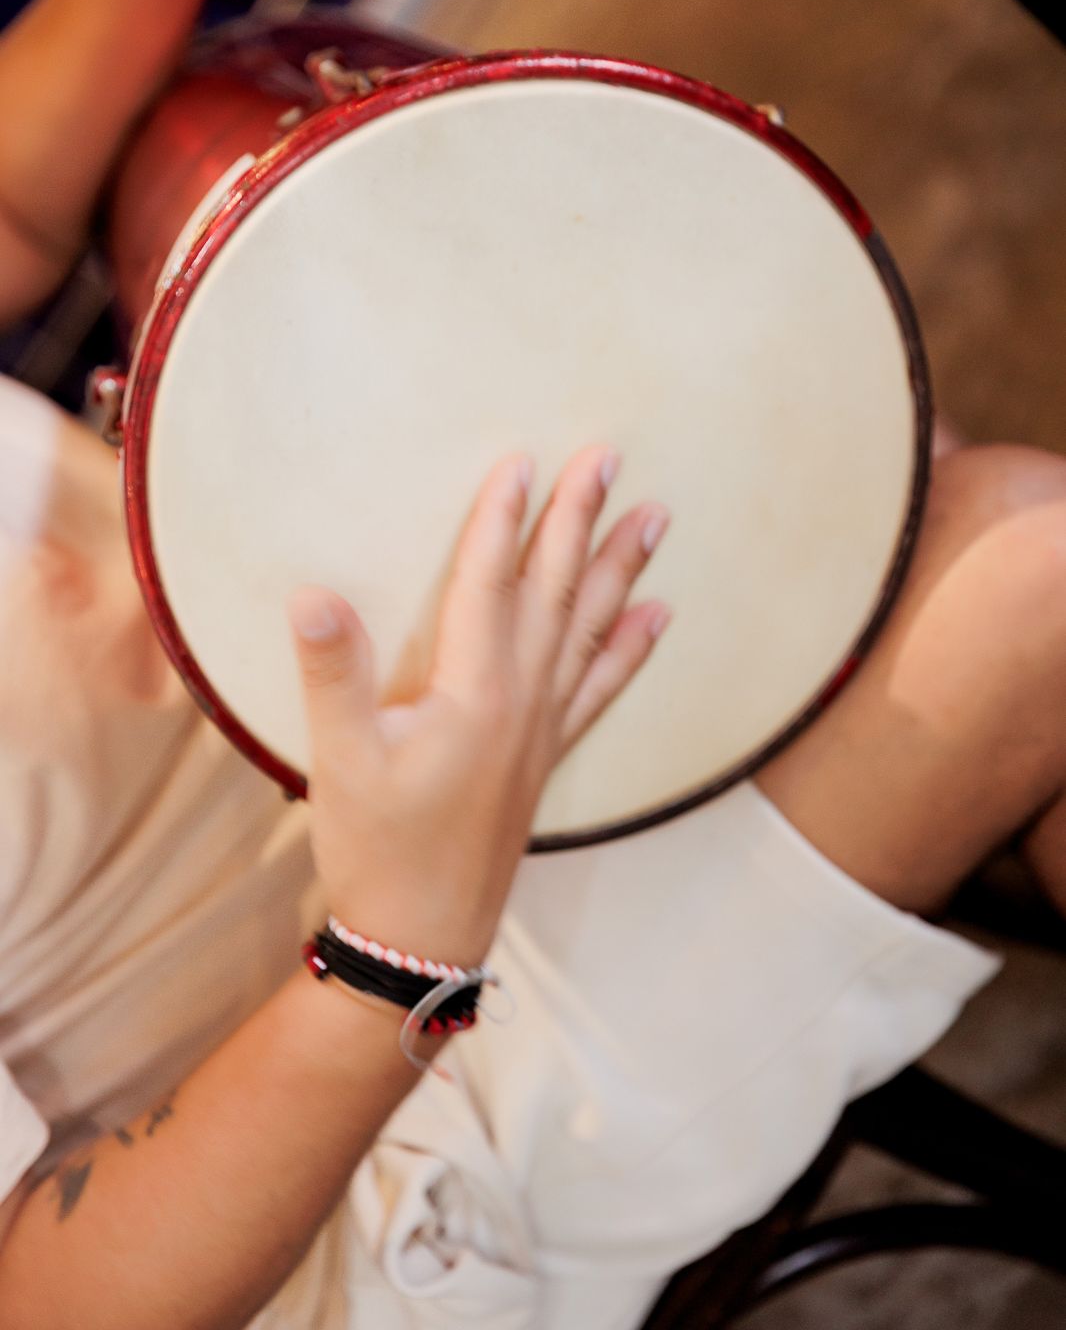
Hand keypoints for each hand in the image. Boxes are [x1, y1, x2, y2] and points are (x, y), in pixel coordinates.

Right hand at [288, 448, 671, 966]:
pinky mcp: (547, 755)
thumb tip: (313, 592)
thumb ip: (333, 672)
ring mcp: (543, 728)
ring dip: (622, 569)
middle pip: (556, 590)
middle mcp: (522, 699)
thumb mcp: (339, 759)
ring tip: (656, 516)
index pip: (490, 582)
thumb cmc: (377, 847)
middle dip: (581, 518)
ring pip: (591, 629)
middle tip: (610, 455)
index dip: (504, 517)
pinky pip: (601, 687)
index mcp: (473, 691)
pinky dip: (631, 649)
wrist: (423, 936)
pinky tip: (658, 619)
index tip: (524, 458)